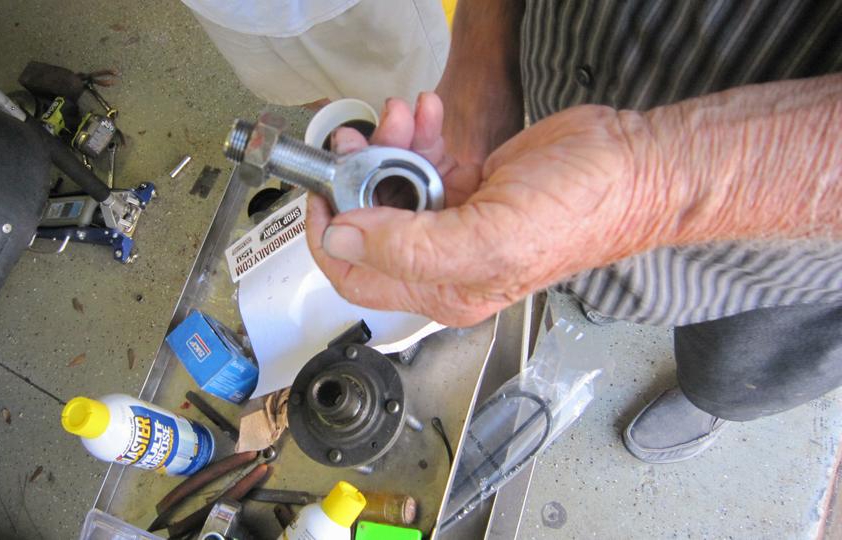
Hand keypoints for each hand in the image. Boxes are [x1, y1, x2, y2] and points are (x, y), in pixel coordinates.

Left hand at [306, 93, 668, 326]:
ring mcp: (456, 222)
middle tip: (363, 140)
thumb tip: (341, 241)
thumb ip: (407, 247)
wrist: (629, 165)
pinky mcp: (470, 186)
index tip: (322, 194)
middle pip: (369, 225)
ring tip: (405, 115)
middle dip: (359, 178)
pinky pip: (423, 161)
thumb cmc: (579, 213)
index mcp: (444, 290)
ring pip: (392, 186)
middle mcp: (444, 262)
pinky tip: (428, 113)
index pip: (357, 278)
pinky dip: (417, 135)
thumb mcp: (487, 240)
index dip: (329, 237)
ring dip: (388, 146)